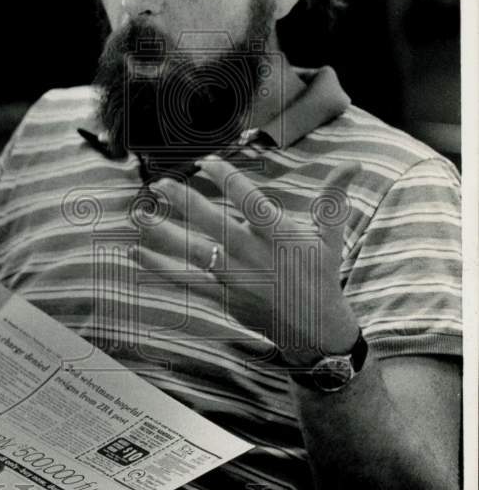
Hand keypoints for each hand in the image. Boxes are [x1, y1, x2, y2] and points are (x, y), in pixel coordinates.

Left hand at [139, 159, 361, 364]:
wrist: (315, 329)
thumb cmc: (321, 275)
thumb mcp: (330, 236)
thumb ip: (332, 198)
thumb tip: (352, 164)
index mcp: (280, 236)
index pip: (250, 202)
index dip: (228, 180)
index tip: (206, 161)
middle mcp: (254, 256)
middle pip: (215, 226)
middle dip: (186, 203)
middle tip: (162, 184)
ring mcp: (236, 278)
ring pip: (194, 254)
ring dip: (164, 235)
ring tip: (140, 216)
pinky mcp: (223, 297)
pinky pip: (186, 281)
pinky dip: (160, 267)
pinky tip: (137, 252)